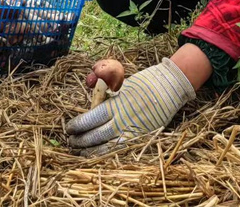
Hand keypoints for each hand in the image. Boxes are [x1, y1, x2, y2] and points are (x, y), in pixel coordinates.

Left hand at [65, 58, 195, 156]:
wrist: (170, 87)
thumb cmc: (145, 82)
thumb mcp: (122, 85)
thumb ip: (107, 97)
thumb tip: (91, 105)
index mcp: (117, 105)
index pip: (91, 119)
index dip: (77, 126)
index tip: (69, 129)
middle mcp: (123, 121)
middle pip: (96, 136)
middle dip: (80, 141)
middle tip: (71, 142)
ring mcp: (133, 132)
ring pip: (107, 148)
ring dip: (91, 152)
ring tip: (80, 153)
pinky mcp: (142, 138)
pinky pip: (121, 151)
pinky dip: (108, 155)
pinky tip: (99, 156)